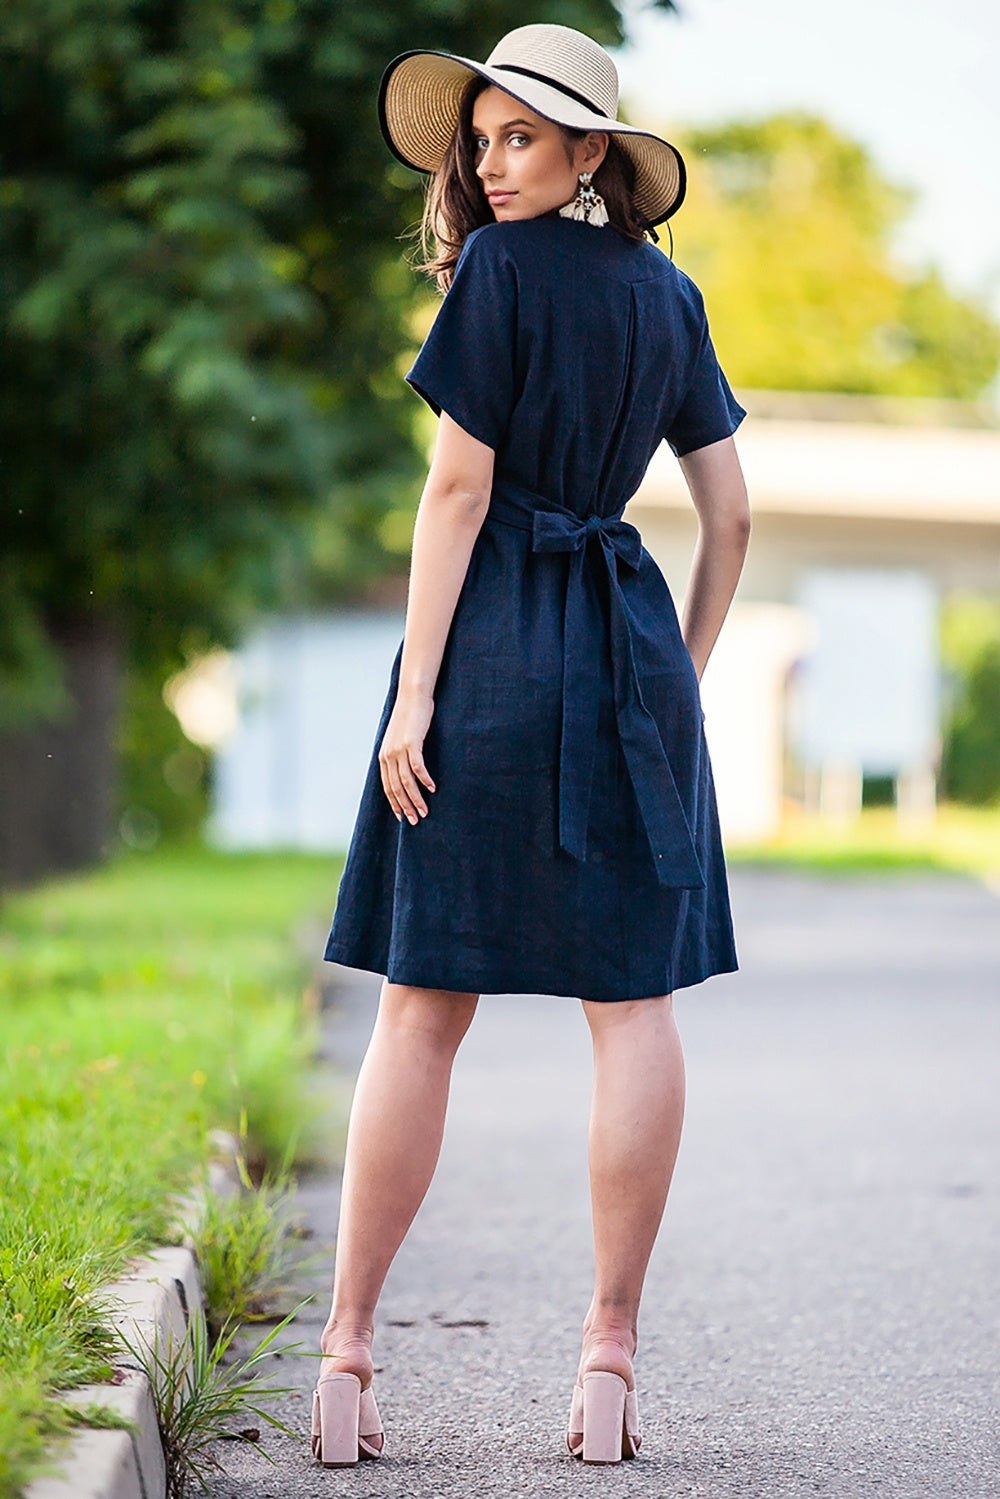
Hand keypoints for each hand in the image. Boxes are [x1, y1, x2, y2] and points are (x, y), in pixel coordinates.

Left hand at [378, 689, 436, 824]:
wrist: (412, 697)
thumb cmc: (410, 718)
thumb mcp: (400, 739)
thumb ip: (400, 754)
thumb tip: (406, 770)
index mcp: (384, 757)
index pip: (387, 787)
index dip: (394, 803)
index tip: (402, 817)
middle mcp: (388, 755)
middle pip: (395, 788)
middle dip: (405, 806)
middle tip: (415, 821)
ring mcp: (398, 749)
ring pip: (406, 781)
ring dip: (416, 798)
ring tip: (425, 811)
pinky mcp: (411, 743)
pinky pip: (417, 767)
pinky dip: (424, 780)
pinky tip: (432, 788)